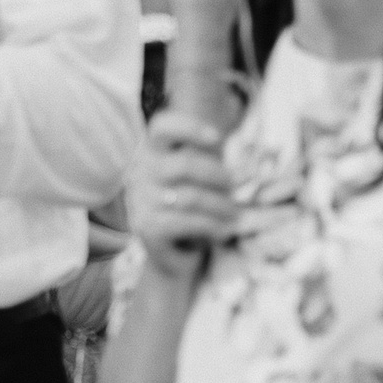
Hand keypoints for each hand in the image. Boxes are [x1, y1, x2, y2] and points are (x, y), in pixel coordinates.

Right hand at [128, 115, 238, 279]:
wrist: (173, 255)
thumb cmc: (192, 209)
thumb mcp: (200, 180)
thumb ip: (210, 159)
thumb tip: (243, 157)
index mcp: (152, 152)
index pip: (162, 127)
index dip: (190, 128)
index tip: (218, 138)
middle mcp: (140, 172)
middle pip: (185, 164)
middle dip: (219, 176)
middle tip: (237, 188)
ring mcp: (139, 200)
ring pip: (190, 197)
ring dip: (221, 206)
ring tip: (237, 214)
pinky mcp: (146, 227)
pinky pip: (186, 221)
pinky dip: (213, 226)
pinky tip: (224, 231)